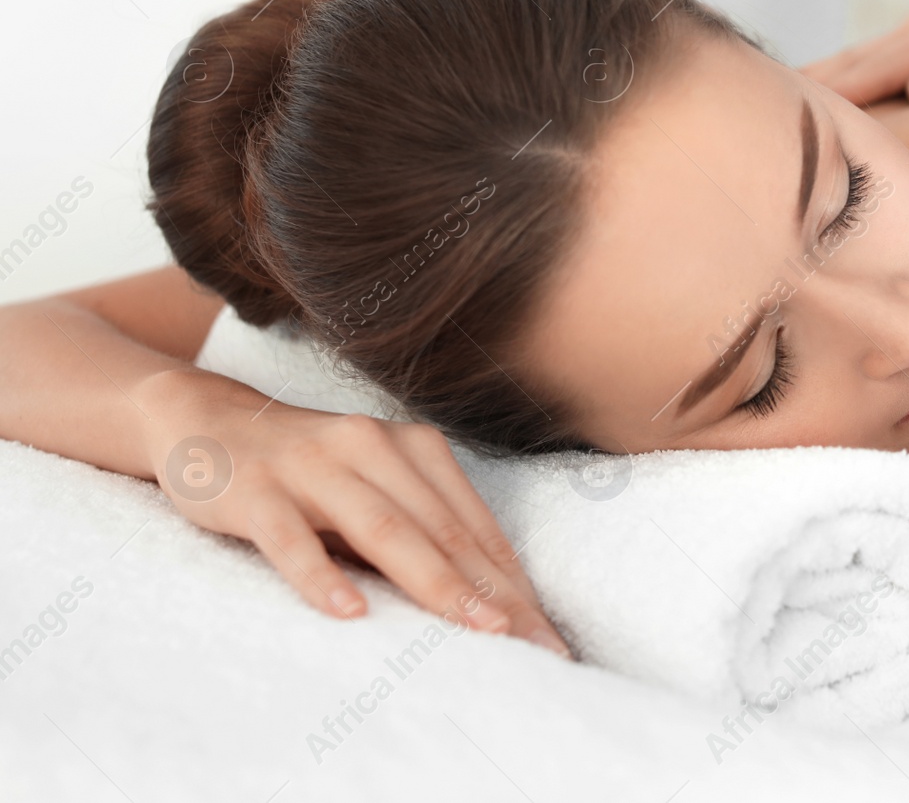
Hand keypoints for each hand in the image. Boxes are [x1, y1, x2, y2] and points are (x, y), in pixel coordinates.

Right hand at [139, 369, 569, 655]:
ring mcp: (313, 466)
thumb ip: (425, 528)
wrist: (208, 419)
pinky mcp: (255, 491)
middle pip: (442, 530)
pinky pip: (292, 539)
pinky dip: (322, 575)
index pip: (474, 526)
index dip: (513, 581)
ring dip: (434, 583)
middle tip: (529, 643)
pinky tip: (350, 612)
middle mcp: (372, 447)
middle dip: (492, 591)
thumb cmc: (311, 469)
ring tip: (474, 628)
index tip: (545, 631)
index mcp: (413, 447)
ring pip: (384, 529)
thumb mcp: (376, 487)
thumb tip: (490, 599)